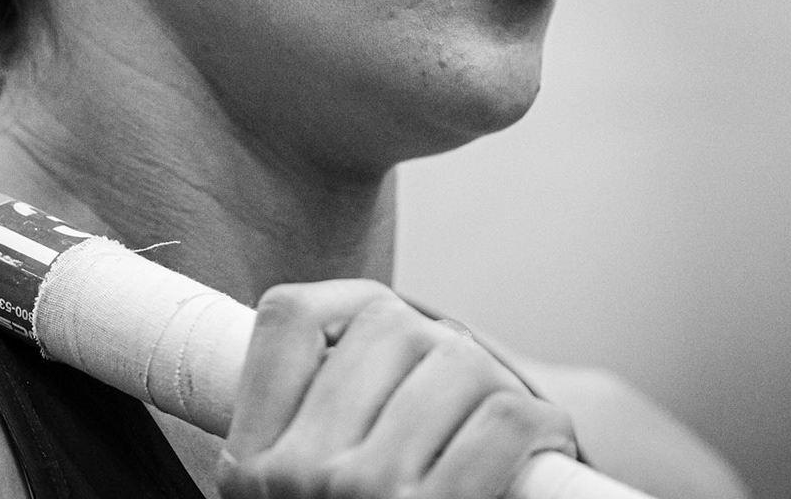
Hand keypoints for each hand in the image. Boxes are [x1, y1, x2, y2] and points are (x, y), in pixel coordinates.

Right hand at [217, 280, 578, 498]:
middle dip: (441, 347)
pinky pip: (506, 420)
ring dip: (496, 384)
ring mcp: (368, 493)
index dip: (347, 310)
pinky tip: (536, 445)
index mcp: (254, 466)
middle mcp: (300, 475)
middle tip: (462, 388)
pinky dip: (536, 426)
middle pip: (392, 327)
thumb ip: (308, 433)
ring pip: (457, 360)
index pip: (290, 316)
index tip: (380, 338)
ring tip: (502, 420)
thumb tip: (393, 338)